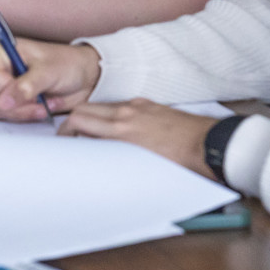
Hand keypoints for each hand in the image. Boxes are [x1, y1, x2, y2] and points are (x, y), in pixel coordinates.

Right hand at [0, 38, 100, 120]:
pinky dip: (28, 114)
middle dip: (17, 105)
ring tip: (44, 103)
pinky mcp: (13, 100)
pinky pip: (9, 115)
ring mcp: (5, 85)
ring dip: (24, 111)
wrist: (84, 77)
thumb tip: (5, 101)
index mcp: (1, 51)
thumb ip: (26, 87)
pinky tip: (43, 106)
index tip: (26, 92)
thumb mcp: (48, 72)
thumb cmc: (68, 64)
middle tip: (38, 101)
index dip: (6, 89)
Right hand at [59, 98, 219, 179]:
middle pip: (85, 109)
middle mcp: (126, 114)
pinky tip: (117, 127)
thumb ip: (113, 157)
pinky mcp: (149, 104)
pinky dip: (111, 113)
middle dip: (72, 121)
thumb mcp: (139, 165)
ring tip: (92, 133)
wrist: (208, 145)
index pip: (78, 121)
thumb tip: (96, 157)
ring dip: (92, 116)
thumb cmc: (179, 161)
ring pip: (102, 106)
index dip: (64, 130)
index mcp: (121, 130)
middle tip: (69, 136)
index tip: (62, 140)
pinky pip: (121, 105)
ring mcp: (137, 106)